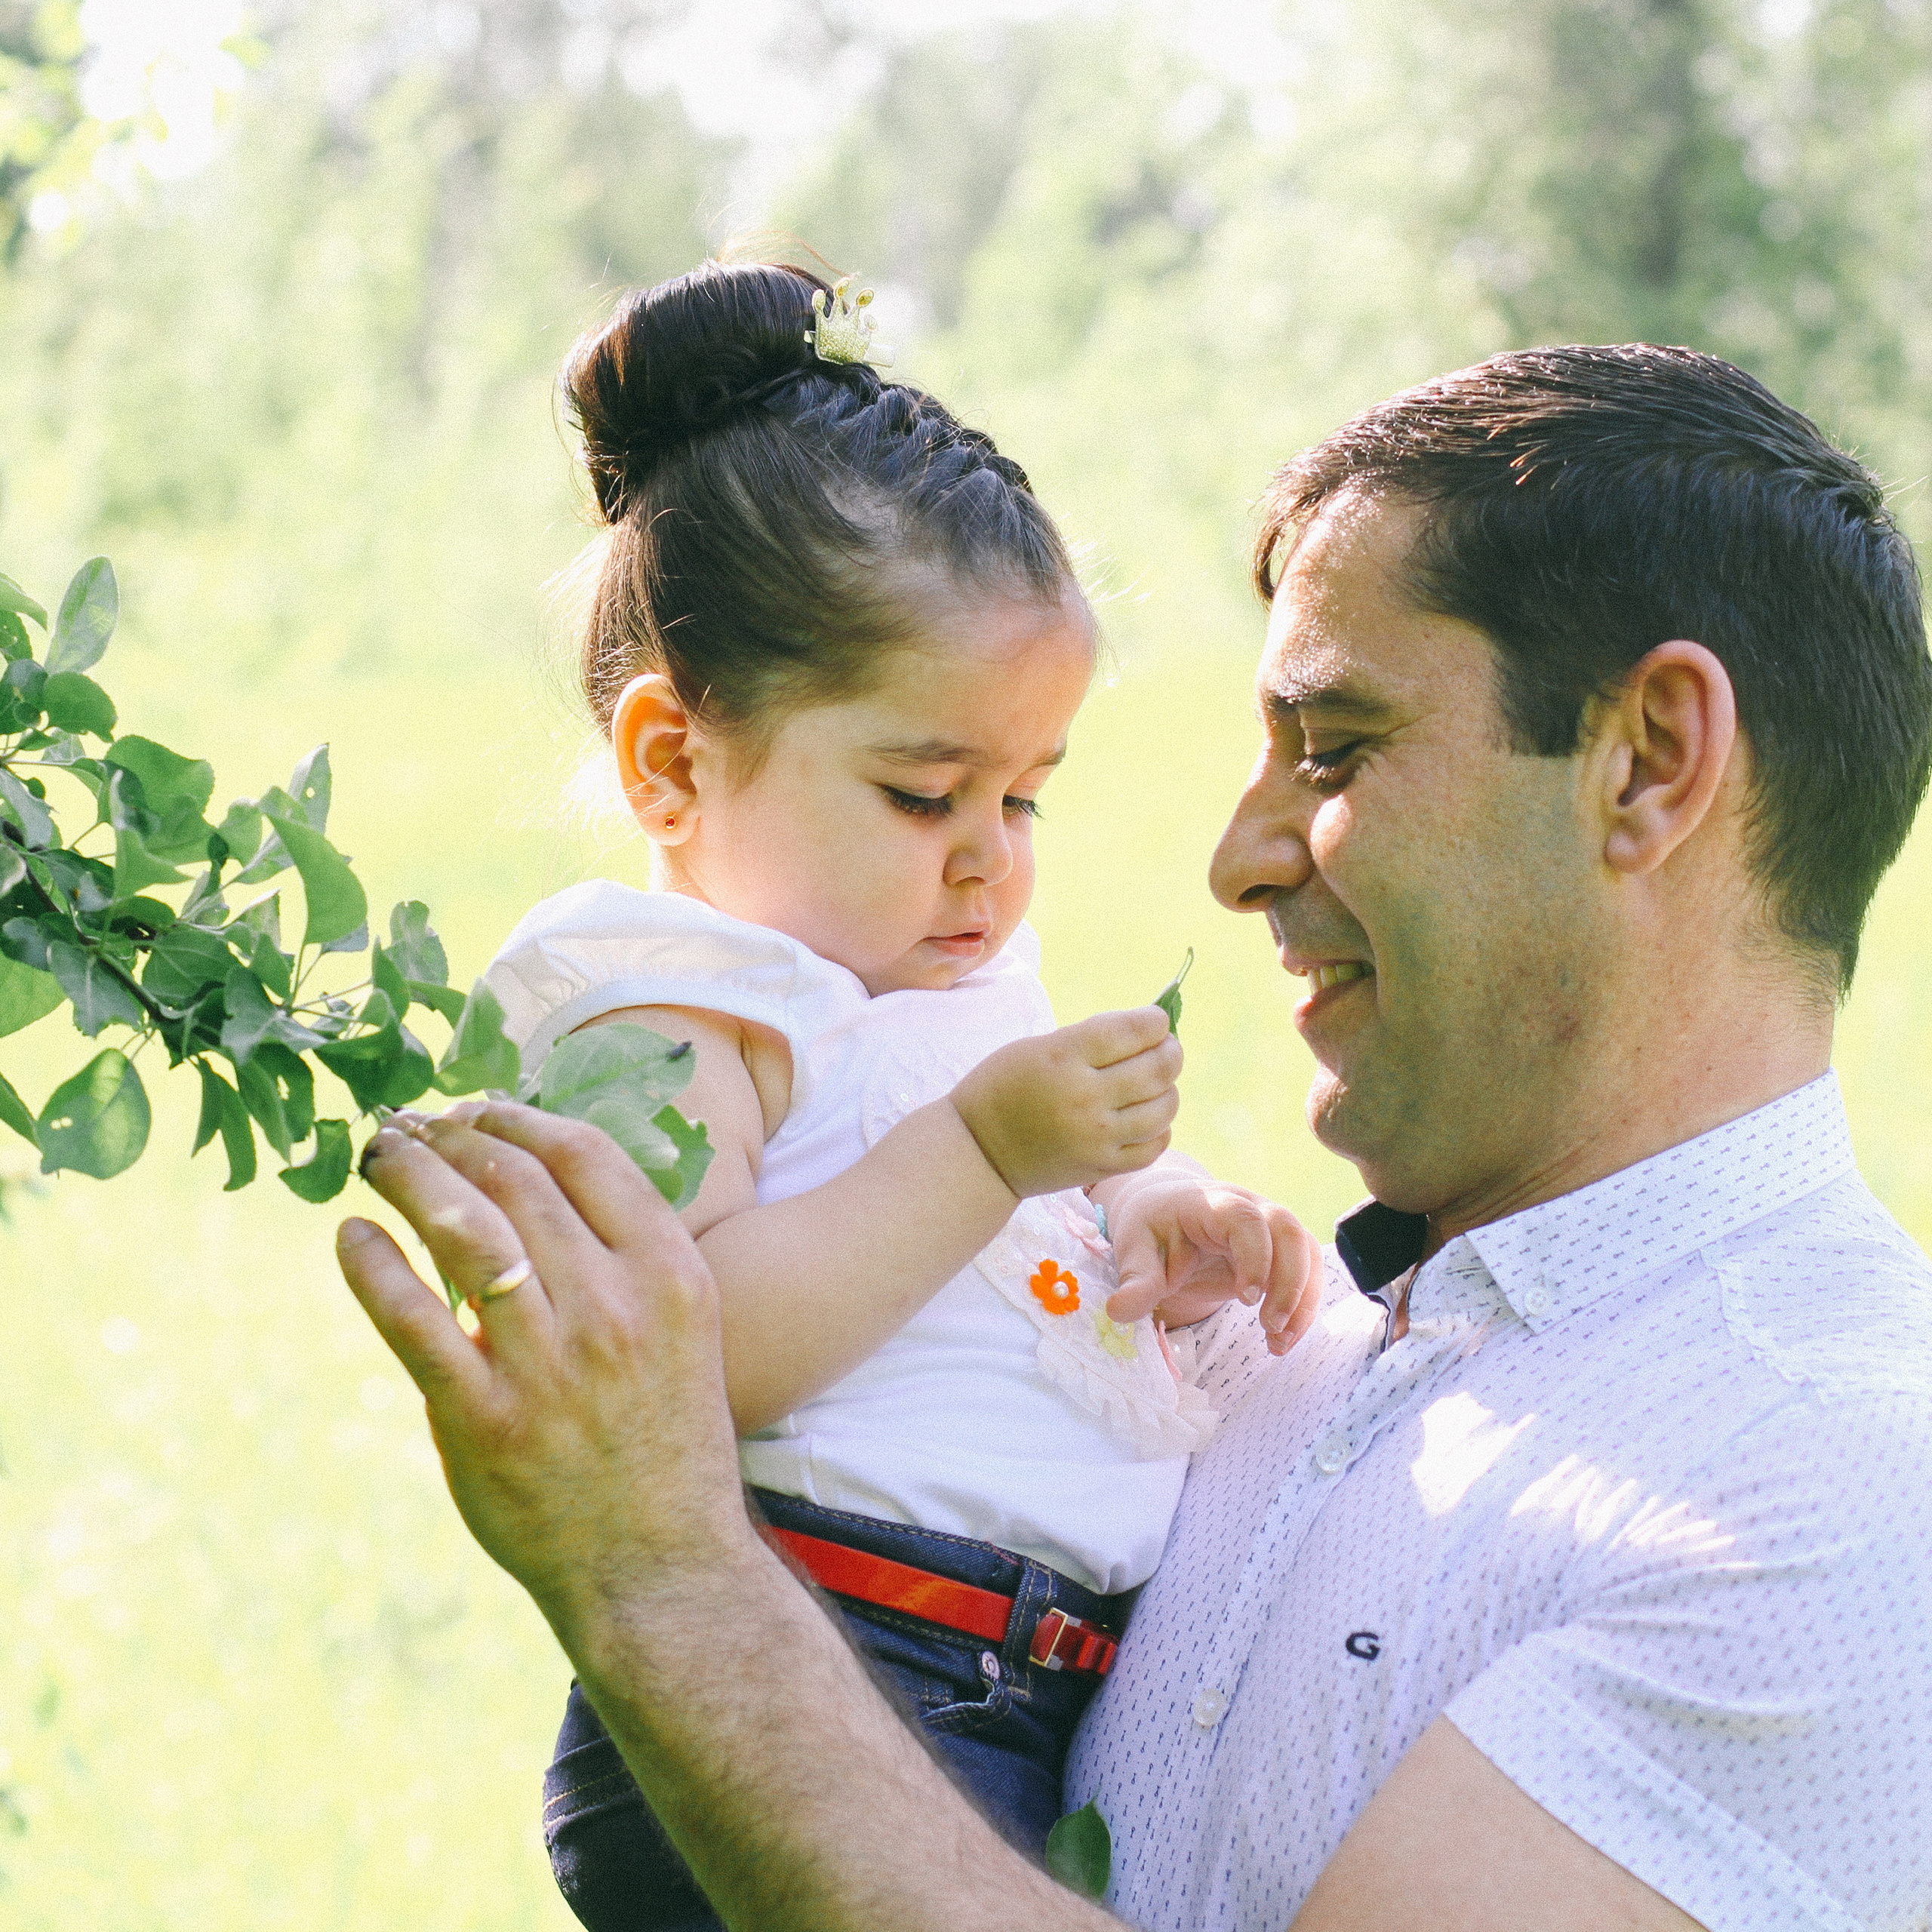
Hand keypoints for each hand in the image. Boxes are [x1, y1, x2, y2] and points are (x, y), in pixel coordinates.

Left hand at [335, 1102, 762, 1644]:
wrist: (661, 1564)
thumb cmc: (665, 1435)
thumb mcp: (679, 1326)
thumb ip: (620, 1254)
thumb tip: (522, 1177)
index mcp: (670, 1274)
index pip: (585, 1156)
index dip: (518, 1118)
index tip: (477, 1109)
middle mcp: (613, 1307)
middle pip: (515, 1178)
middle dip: (452, 1135)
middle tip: (413, 1125)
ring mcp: (548, 1365)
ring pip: (462, 1230)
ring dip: (410, 1176)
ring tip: (380, 1155)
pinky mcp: (484, 1420)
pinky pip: (413, 1320)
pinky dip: (374, 1266)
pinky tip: (353, 1236)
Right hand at [949, 1007, 1180, 1197]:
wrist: (978, 1152)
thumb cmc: (1003, 1088)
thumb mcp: (1036, 1048)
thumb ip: (1089, 1038)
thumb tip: (1146, 1030)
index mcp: (1064, 1058)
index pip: (1133, 1031)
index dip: (1155, 1021)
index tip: (1156, 1020)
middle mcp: (1085, 1097)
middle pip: (1157, 1068)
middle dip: (1171, 1051)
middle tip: (1167, 1048)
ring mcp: (1097, 1136)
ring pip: (1164, 1108)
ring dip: (1168, 1089)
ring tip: (1157, 1083)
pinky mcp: (1102, 1167)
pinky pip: (1154, 1146)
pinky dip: (1160, 1128)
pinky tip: (1148, 1118)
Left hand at [1101, 1168, 1322, 1355]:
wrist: (1166, 1210)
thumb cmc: (1151, 1228)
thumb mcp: (1134, 1249)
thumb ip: (1136, 1280)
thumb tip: (1118, 1313)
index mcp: (1209, 1203)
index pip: (1245, 1219)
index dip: (1255, 1257)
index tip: (1247, 1299)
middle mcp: (1247, 1205)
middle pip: (1288, 1229)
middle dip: (1290, 1281)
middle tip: (1270, 1326)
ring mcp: (1268, 1225)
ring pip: (1305, 1250)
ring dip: (1302, 1299)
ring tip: (1278, 1342)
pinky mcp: (1278, 1248)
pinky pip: (1306, 1269)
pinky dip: (1302, 1305)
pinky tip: (1281, 1338)